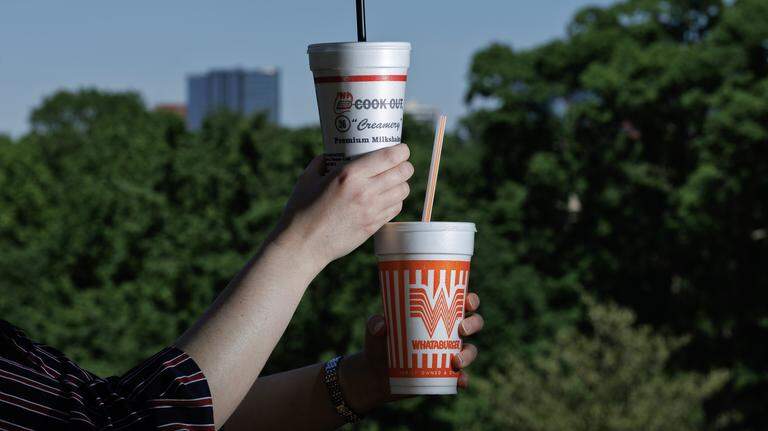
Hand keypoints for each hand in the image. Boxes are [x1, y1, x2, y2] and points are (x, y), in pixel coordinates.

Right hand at [275, 144, 412, 267]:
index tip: (401, 149)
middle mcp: (365, 191)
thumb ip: (321, 163)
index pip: (389, 157)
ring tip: (393, 182)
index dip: (401, 150)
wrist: (303, 244)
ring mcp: (372, 210)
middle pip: (402, 173)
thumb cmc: (302, 210)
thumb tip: (330, 155)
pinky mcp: (373, 226)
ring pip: (403, 191)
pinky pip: (395, 208)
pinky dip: (395, 201)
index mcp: (350, 174)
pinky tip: (387, 199)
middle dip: (405, 166)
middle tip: (399, 164)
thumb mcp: (308, 178)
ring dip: (401, 184)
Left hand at [339, 292, 484, 412]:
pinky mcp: (444, 374)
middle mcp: (446, 332)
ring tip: (456, 361)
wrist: (374, 375)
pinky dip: (464, 379)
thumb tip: (382, 324)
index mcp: (435, 314)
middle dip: (474, 324)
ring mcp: (447, 353)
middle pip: (472, 324)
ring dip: (469, 354)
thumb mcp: (374, 331)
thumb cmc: (378, 344)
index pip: (459, 301)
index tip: (468, 301)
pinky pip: (461, 377)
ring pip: (470, 350)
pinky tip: (460, 380)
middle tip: (461, 329)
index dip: (470, 300)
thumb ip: (374, 323)